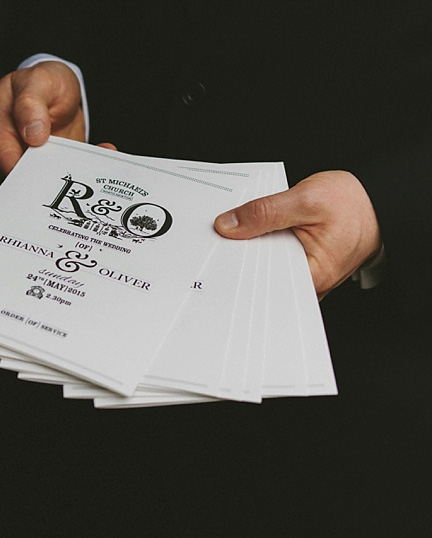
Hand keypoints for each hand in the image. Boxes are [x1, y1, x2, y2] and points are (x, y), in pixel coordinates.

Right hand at [0, 61, 85, 174]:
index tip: (42, 170)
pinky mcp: (54, 166)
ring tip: (91, 165)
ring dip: (71, 172)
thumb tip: (32, 133)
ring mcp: (34, 160)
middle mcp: (12, 149)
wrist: (60, 89)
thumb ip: (30, 104)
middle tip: (69, 175)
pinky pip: (70, 172)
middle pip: (24, 175)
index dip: (20, 168)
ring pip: (48, 178)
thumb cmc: (42, 82)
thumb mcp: (36, 82)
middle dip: (47, 179)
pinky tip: (104, 150)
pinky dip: (89, 165)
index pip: (3, 156)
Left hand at [214, 170, 381, 297]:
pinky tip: (250, 235)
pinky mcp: (298, 266)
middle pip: (258, 278)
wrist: (379, 202)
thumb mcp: (307, 198)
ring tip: (234, 235)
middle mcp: (306, 284)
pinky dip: (259, 248)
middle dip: (238, 259)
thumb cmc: (354, 203)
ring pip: (263, 269)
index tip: (213, 254)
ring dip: (248, 252)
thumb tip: (228, 225)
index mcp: (311, 276)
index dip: (234, 267)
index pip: (260, 282)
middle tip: (218, 242)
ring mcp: (302, 277)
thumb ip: (265, 212)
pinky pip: (271, 261)